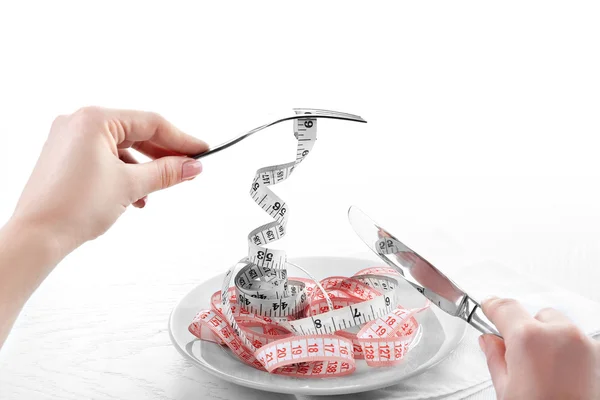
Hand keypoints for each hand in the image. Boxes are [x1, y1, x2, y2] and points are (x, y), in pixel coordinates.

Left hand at [11, 106, 207, 256]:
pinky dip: (125, 173)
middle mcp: (79, 123)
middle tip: (188, 168)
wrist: (37, 236)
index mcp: (94, 119)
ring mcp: (70, 140)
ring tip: (161, 187)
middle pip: (136, 134)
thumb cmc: (72, 207)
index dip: (181, 139)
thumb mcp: (131, 185)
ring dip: (145, 168)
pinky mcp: (66, 158)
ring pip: (122, 148)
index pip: (151, 123)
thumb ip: (166, 172)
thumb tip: (191, 166)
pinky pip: (106, 158)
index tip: (201, 151)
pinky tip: (136, 194)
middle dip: (163, 155)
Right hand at [480, 297, 599, 398]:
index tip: (489, 308)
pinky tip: (562, 376)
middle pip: (536, 317)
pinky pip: (579, 343)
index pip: (505, 307)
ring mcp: (585, 344)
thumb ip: (495, 358)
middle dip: (525, 331)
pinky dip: (569, 353)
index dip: (493, 307)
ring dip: (550, 340)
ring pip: (560, 328)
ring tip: (544, 371)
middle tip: (518, 357)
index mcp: (529, 338)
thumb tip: (490, 343)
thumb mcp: (506, 391)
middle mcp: (560, 334)